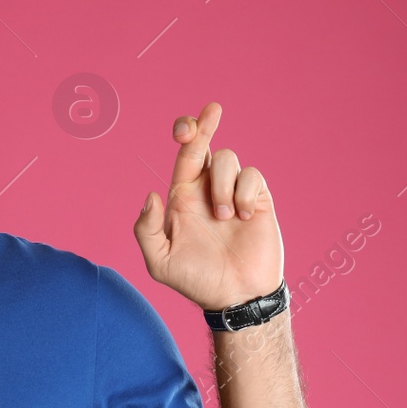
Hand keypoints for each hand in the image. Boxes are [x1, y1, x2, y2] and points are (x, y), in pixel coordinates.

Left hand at [133, 102, 283, 312]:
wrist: (237, 296)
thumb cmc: (197, 281)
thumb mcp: (161, 261)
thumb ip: (148, 230)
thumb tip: (151, 195)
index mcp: (183, 198)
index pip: (183, 157)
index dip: (186, 134)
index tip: (184, 128)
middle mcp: (208, 190)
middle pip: (206, 145)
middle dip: (205, 124)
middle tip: (212, 110)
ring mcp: (234, 193)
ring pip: (229, 160)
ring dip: (222, 185)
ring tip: (225, 217)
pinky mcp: (258, 200)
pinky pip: (252, 176)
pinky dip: (245, 193)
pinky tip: (244, 216)